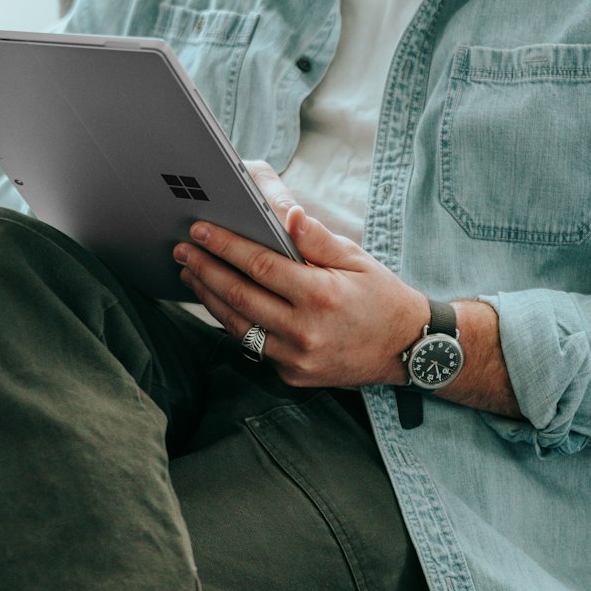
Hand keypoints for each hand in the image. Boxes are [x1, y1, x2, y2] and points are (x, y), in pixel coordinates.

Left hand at [172, 162, 428, 388]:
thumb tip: (285, 213)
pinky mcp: (293, 376)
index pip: (259, 265)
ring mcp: (296, 359)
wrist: (409, 350)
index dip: (225, 245)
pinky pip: (253, 346)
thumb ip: (316, 238)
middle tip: (182, 249)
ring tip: (191, 272)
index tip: (200, 229)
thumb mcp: (356, 259)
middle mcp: (305, 331)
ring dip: (209, 297)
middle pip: (239, 296)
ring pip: (238, 325)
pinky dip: (232, 322)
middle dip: (205, 269)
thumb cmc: (381, 296)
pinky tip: (218, 302)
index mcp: (321, 296)